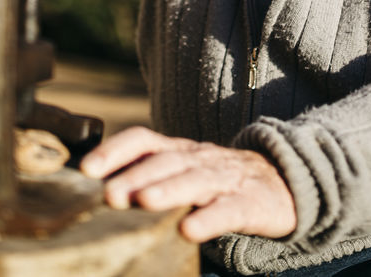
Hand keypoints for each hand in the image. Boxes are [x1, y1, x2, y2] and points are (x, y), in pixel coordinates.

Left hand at [80, 126, 297, 242]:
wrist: (285, 183)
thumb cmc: (220, 182)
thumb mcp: (184, 172)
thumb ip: (147, 176)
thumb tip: (96, 188)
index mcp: (179, 152)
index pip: (144, 140)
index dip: (115, 150)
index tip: (86, 168)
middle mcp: (199, 160)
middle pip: (165, 161)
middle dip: (135, 175)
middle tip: (109, 194)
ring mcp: (226, 181)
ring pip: (195, 181)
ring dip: (168, 189)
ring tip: (144, 201)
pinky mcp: (251, 204)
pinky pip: (229, 210)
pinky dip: (209, 219)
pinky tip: (189, 230)